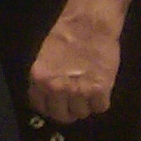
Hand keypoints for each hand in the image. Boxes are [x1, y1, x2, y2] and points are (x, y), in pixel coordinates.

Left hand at [29, 0, 133, 123]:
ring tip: (89, 87)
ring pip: (82, 113)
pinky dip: (101, 101)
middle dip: (69, 110)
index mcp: (39, 79)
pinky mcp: (100, 90)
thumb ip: (45, 79)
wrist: (89, 24)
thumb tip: (49, 96)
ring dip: (86, 104)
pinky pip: (100, 108)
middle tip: (76, 99)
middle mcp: (56, 88)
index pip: (41, 107)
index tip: (58, 104)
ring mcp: (78, 91)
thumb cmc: (66, 35)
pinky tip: (100, 87)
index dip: (51, 107)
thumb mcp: (44, 58)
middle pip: (62, 116)